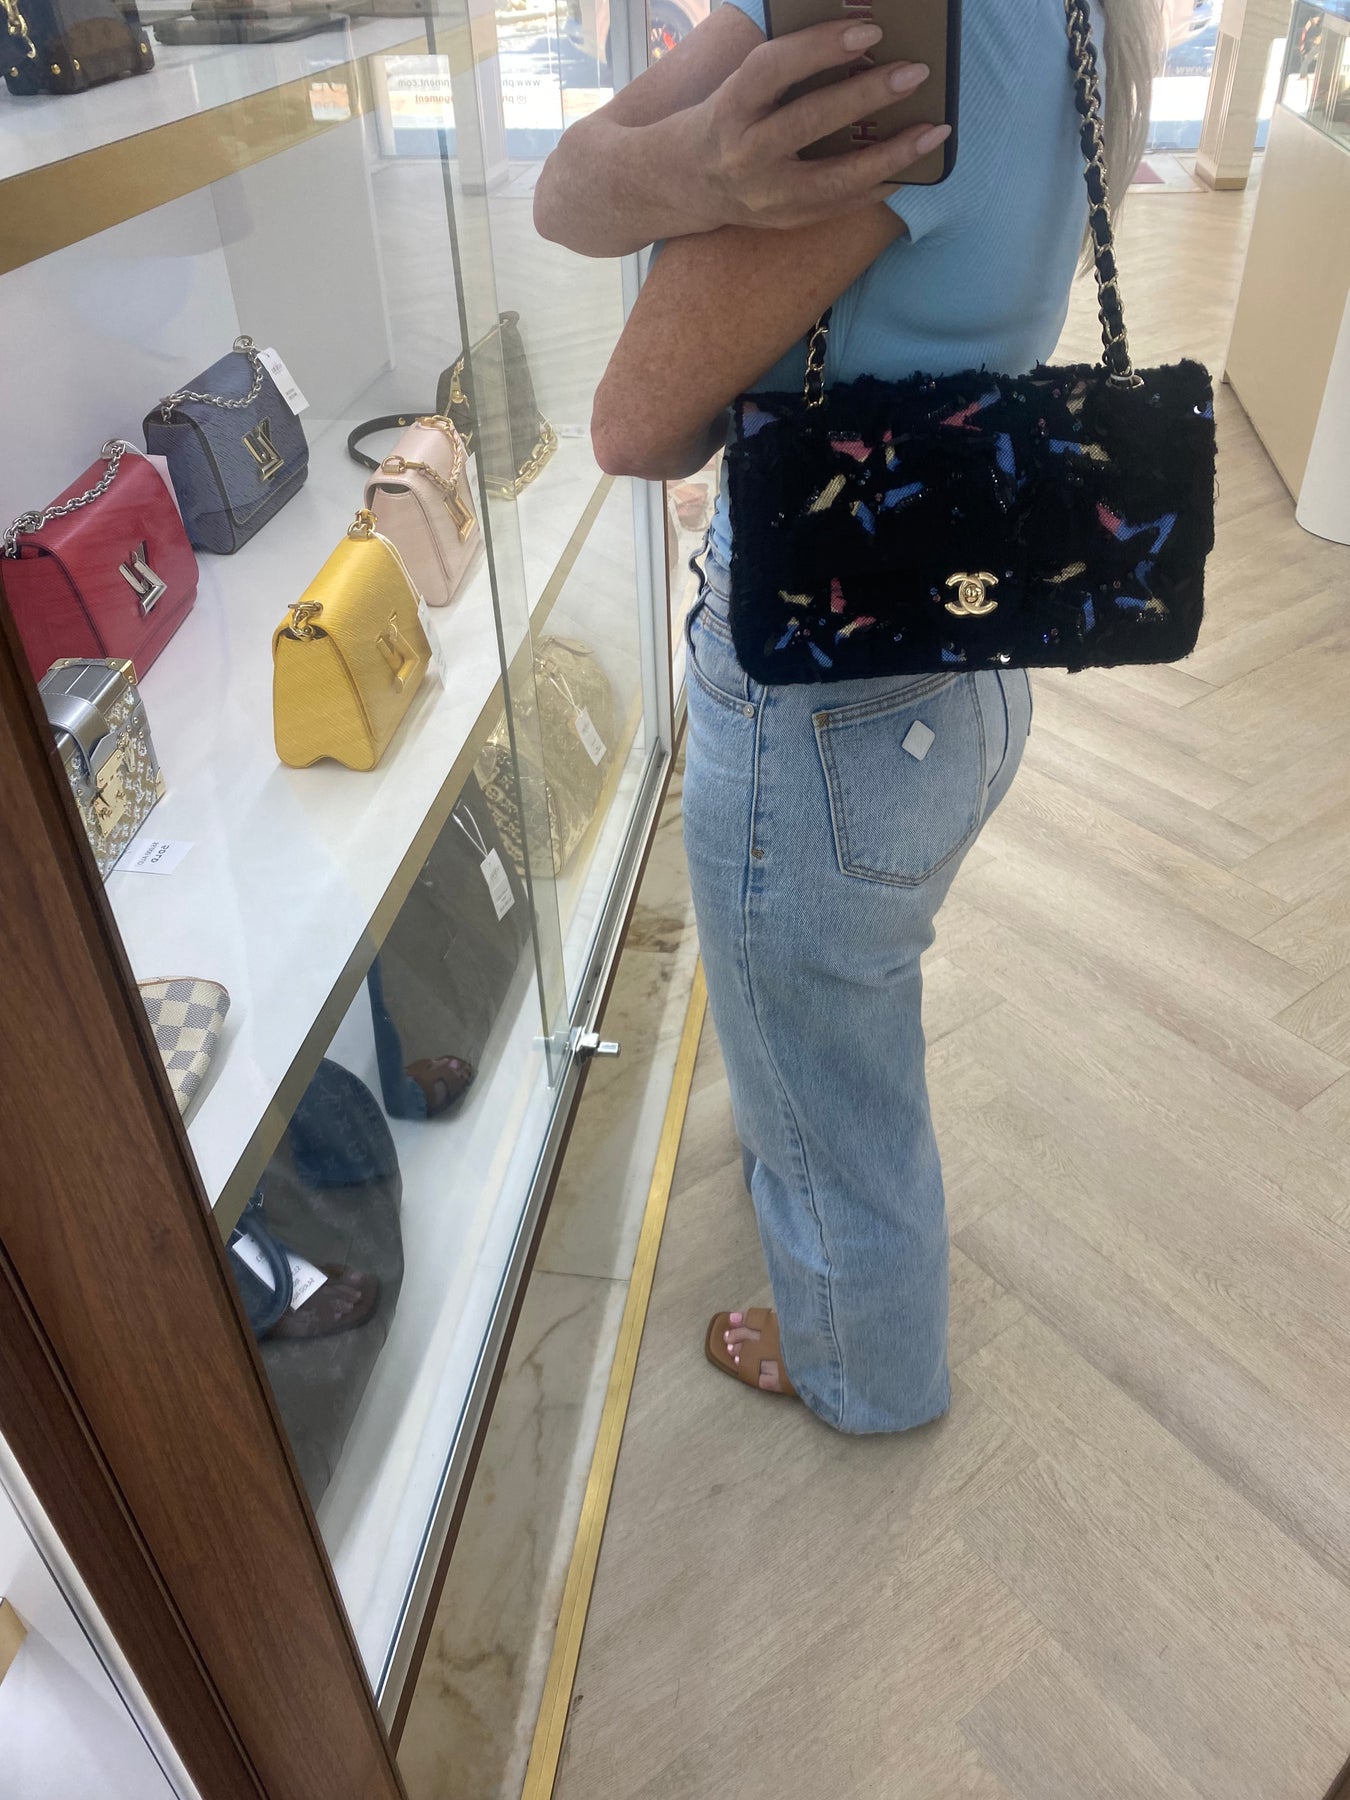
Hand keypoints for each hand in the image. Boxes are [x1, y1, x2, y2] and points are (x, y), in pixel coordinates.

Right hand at [686, 19, 950, 230]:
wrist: (683, 182)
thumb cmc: (726, 118)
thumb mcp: (742, 87)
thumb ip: (787, 71)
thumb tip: (859, 46)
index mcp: (731, 106)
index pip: (773, 69)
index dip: (821, 48)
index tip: (869, 31)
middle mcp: (744, 153)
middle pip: (809, 121)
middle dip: (866, 95)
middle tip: (914, 73)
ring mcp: (765, 195)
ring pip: (833, 177)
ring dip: (889, 155)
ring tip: (932, 132)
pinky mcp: (783, 221)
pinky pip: (840, 206)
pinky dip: (878, 186)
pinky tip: (910, 168)